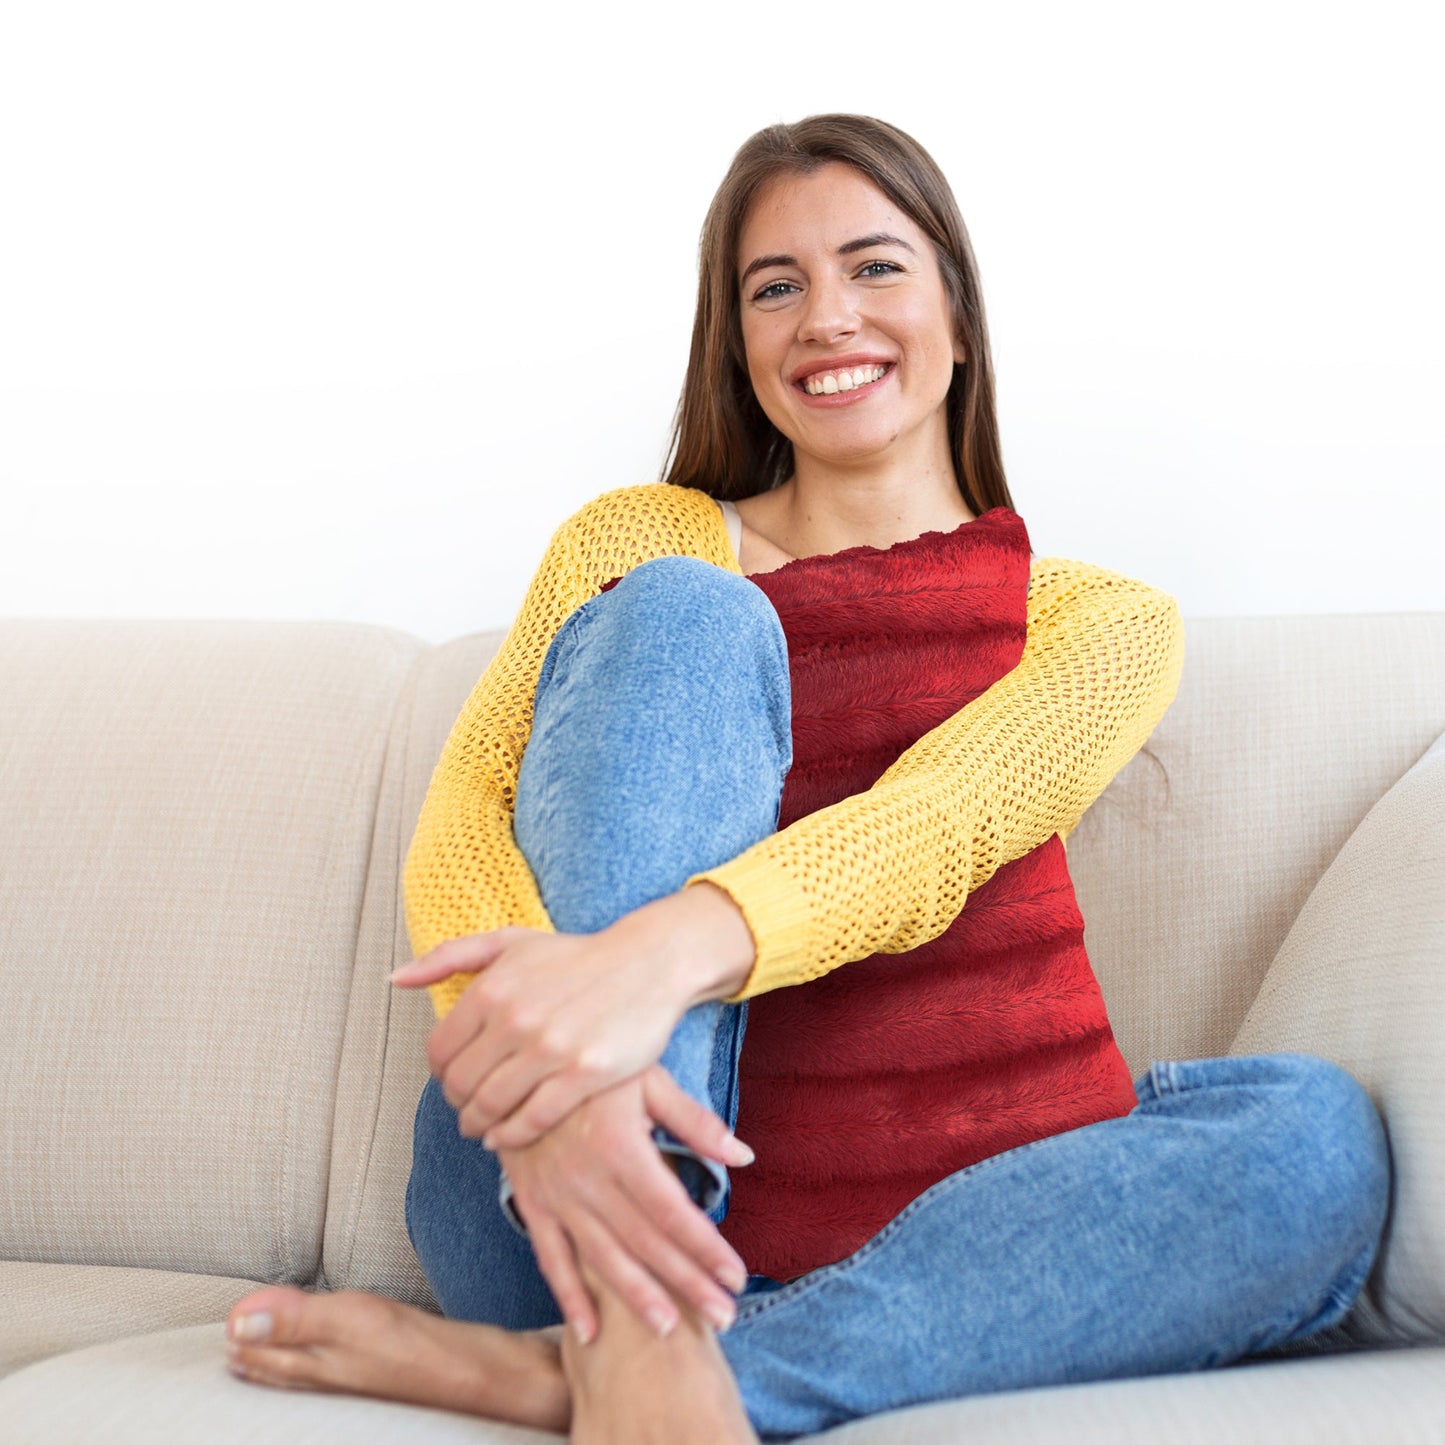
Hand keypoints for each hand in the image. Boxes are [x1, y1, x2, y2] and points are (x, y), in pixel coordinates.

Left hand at [393, 883, 755, 1148]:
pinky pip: (531, 1119)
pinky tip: (508, 1133)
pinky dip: (511, 1134)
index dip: (440, 1074)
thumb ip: (448, 957)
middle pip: (460, 1086)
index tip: (453, 1080)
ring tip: (483, 1126)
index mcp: (493, 988)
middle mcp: (516, 1018)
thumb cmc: (576, 956)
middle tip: (467, 1109)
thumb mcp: (511, 942)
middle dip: (457, 1104)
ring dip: (479, 1125)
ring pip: (491, 1107)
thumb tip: (395, 979)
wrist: (649, 962)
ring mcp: (551, 1049)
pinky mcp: (584, 1074)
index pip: (438, 1053)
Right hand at [501, 1064, 752, 1343]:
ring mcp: (556, 1194)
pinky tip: (590, 1333)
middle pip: (645, 1243)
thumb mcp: (647, 1077)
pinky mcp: (531, 1200)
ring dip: (638, 1299)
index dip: (706, 1247)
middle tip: (723, 1315)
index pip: (672, 1211)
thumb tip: (743, 1156)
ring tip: (671, 1331)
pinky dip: (568, 1297)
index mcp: (621, 1147)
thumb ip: (694, 1121)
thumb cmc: (595, 1060)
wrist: (518, 1054)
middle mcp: (588, 1179)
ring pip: (601, 1259)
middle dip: (687, 1283)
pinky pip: (550, 1257)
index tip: (736, 1275)